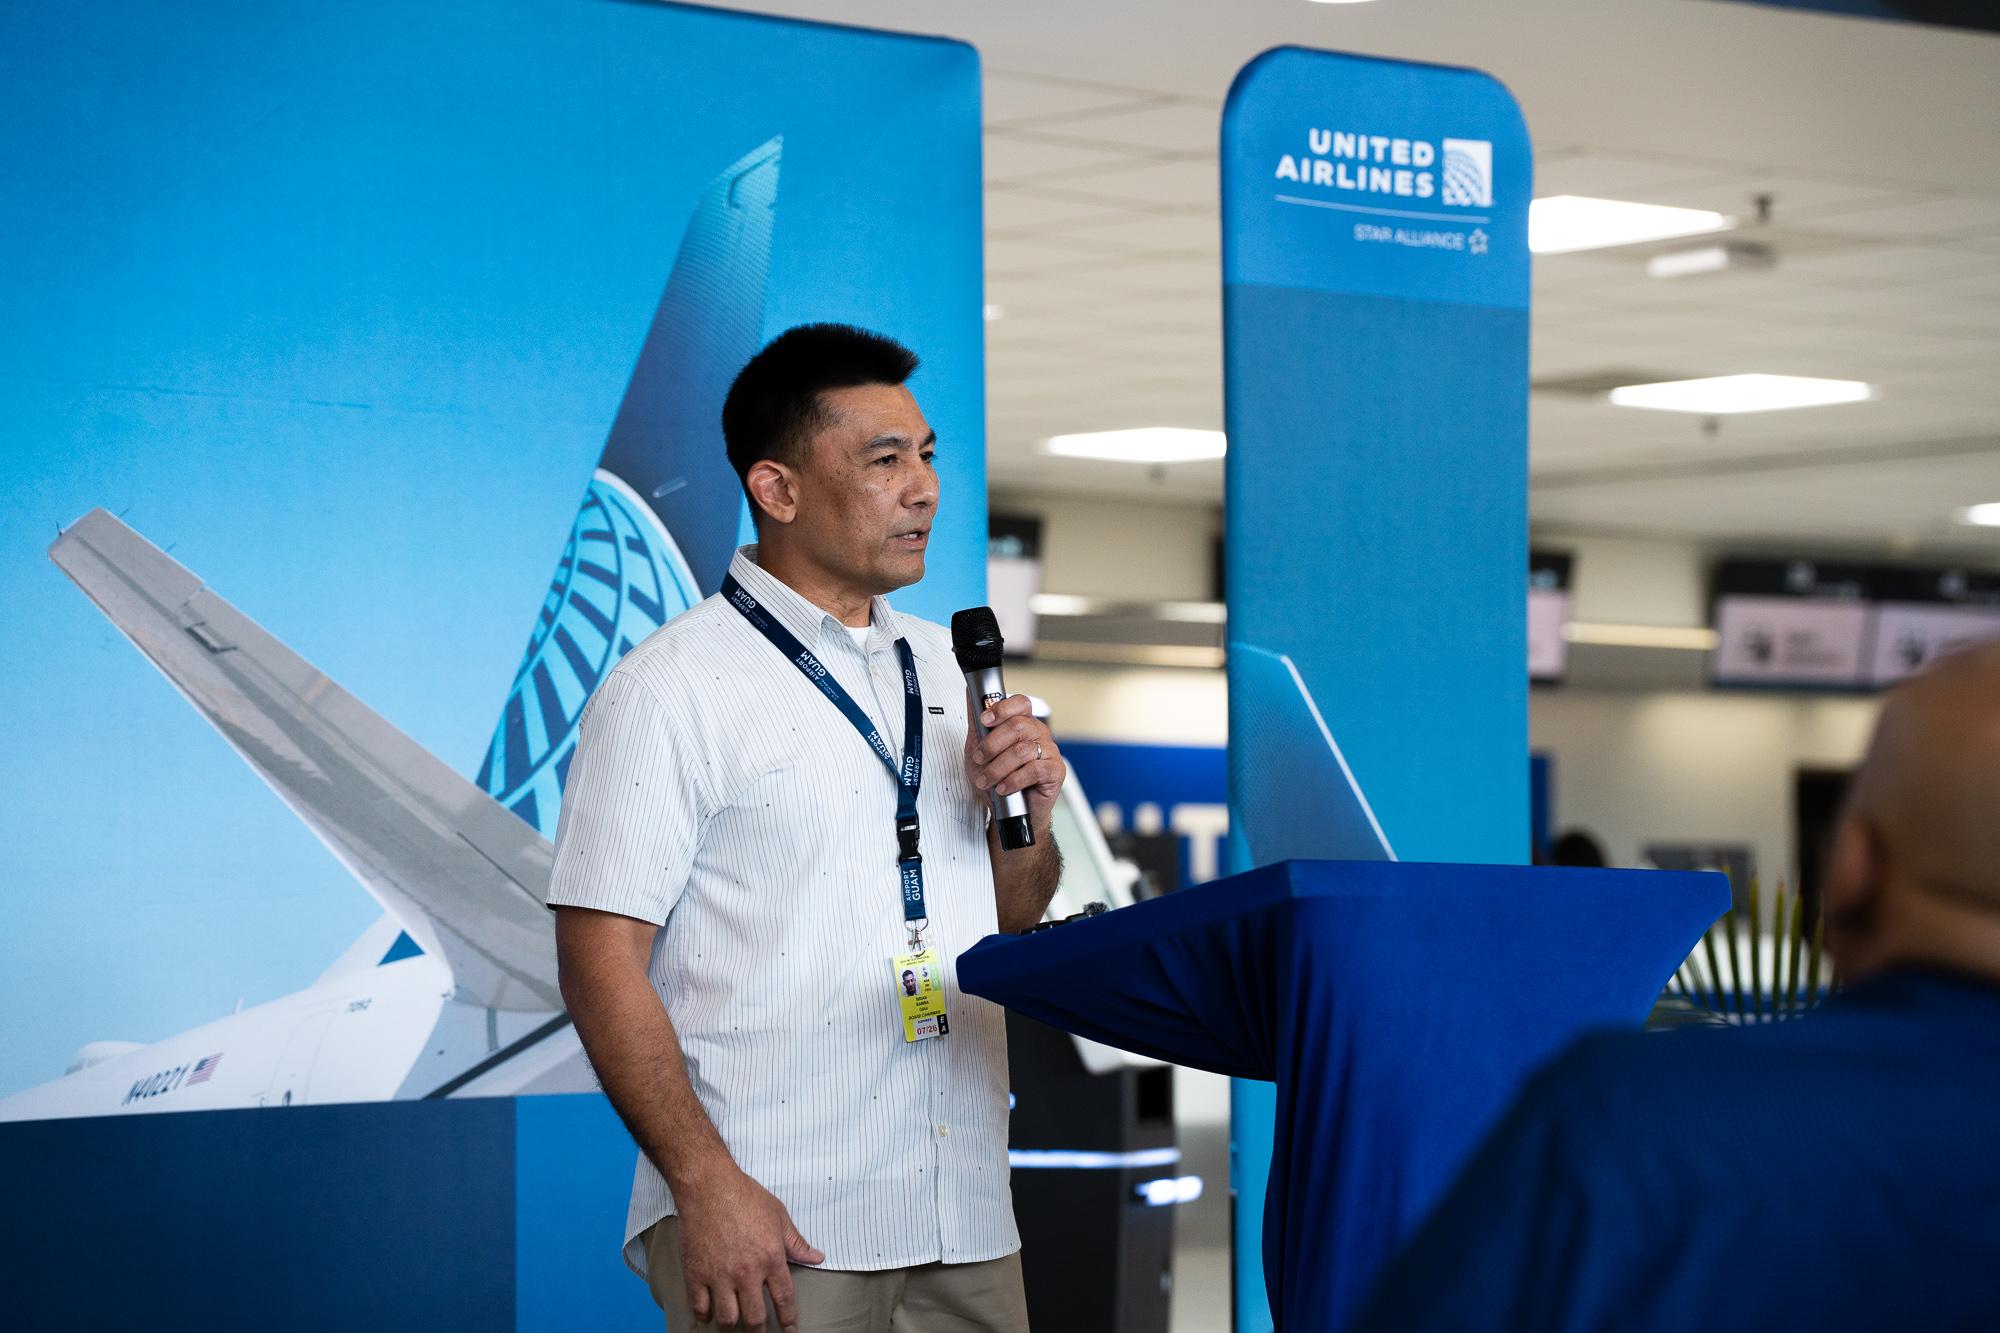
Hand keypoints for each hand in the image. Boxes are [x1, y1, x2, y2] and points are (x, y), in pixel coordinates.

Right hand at [674, 1169, 823, 1329]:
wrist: (708, 1186)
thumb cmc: (744, 1196)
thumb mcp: (778, 1215)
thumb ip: (796, 1242)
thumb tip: (817, 1257)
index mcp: (771, 1258)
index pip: (784, 1299)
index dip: (788, 1319)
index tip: (790, 1330)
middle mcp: (746, 1272)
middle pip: (755, 1317)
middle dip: (759, 1331)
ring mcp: (720, 1275)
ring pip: (727, 1318)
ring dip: (732, 1326)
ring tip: (735, 1325)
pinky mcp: (696, 1273)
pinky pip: (700, 1306)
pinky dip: (705, 1315)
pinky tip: (709, 1313)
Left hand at [968, 694, 1066, 832]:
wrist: (1012, 811)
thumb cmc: (999, 778)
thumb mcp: (979, 749)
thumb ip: (977, 724)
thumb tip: (970, 695)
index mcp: (1023, 723)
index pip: (1020, 703)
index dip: (1002, 708)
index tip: (984, 720)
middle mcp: (1038, 734)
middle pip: (1017, 726)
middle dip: (992, 744)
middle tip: (980, 759)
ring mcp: (1049, 751)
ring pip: (1022, 751)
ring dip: (998, 768)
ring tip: (988, 780)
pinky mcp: (1055, 771)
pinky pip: (1034, 770)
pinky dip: (1013, 780)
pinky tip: (1004, 787)